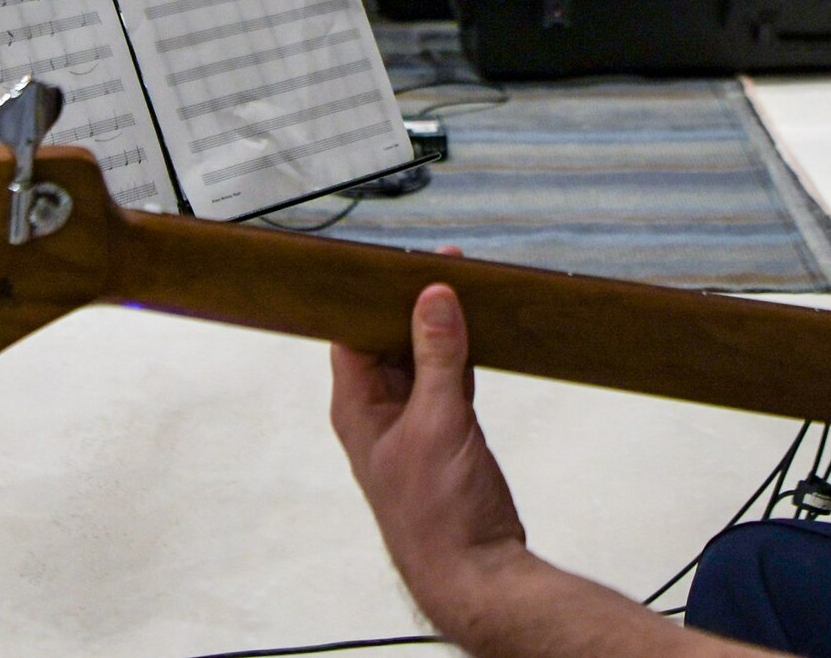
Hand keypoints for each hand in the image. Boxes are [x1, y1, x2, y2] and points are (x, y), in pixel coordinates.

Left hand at [331, 283, 527, 628]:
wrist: (474, 572)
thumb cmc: (439, 514)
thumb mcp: (438, 422)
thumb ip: (437, 355)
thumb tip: (434, 296)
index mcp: (357, 406)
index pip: (352, 330)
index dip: (370, 292)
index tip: (398, 259)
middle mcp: (378, 410)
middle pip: (387, 337)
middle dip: (412, 300)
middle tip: (443, 263)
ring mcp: (412, 421)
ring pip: (420, 355)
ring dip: (440, 325)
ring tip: (465, 284)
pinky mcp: (444, 432)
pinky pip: (446, 376)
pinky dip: (460, 352)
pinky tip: (479, 327)